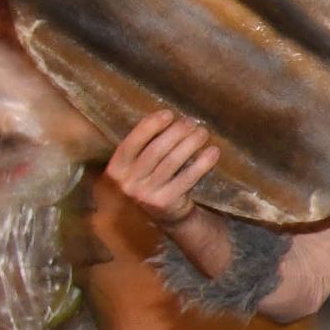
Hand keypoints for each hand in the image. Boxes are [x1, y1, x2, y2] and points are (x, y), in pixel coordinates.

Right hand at [106, 110, 220, 224]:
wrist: (165, 215)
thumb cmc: (153, 180)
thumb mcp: (139, 165)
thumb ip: (146, 145)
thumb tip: (168, 118)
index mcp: (117, 169)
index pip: (131, 142)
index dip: (150, 126)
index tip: (169, 114)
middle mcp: (128, 183)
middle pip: (155, 150)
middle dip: (176, 132)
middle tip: (191, 122)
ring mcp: (146, 194)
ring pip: (172, 162)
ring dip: (190, 143)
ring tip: (202, 133)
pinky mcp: (166, 202)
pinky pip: (188, 177)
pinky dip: (203, 163)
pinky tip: (213, 152)